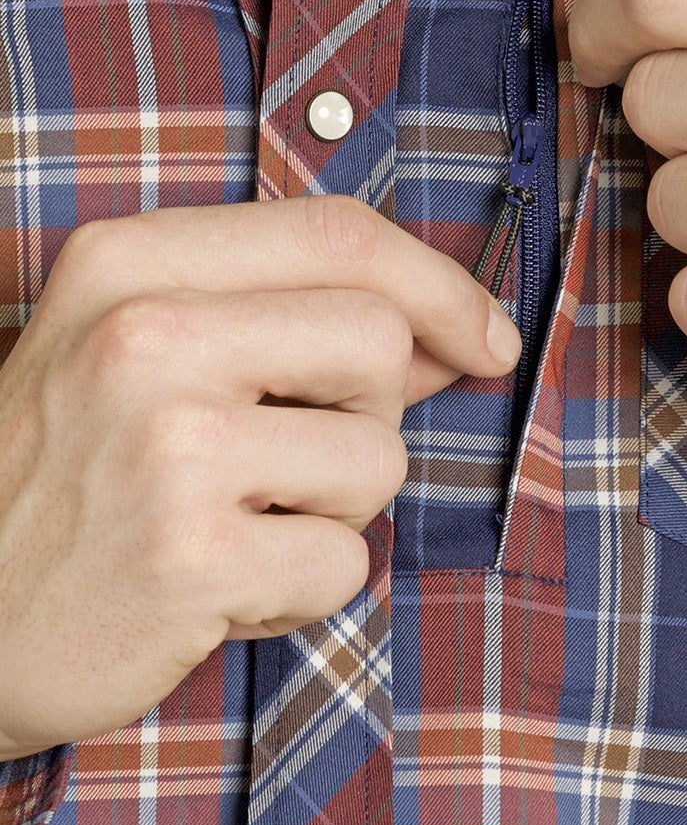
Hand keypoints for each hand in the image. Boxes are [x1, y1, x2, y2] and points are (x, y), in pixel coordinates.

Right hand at [0, 198, 519, 758]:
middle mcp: (143, 339)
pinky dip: (299, 591)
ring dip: (332, 511)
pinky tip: (217, 588)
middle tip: (285, 458)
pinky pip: (344, 564)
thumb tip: (453, 334)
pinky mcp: (191, 559)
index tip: (485, 337)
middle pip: (378, 342)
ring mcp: (166, 448)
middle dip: (369, 412)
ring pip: (377, 459)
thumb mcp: (140, 354)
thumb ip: (289, 321)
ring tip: (233, 524)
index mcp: (128, 264)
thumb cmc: (63, 481)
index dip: (439, 284)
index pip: (337, 233)